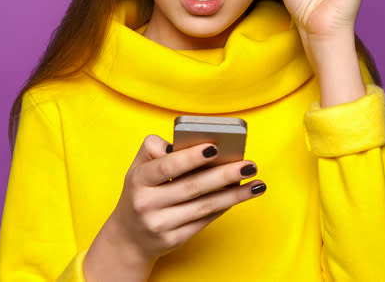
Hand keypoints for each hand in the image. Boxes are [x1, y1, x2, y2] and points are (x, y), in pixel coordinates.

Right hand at [83, 135, 264, 281]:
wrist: (128, 237)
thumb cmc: (141, 192)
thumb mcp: (138, 168)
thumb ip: (155, 148)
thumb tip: (188, 143)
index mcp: (138, 179)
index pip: (167, 166)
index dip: (191, 157)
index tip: (215, 147)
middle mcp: (147, 203)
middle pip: (192, 187)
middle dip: (224, 175)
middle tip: (249, 164)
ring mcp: (160, 225)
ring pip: (204, 206)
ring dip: (234, 194)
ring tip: (256, 183)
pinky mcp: (173, 240)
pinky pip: (204, 221)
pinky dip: (224, 207)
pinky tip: (239, 196)